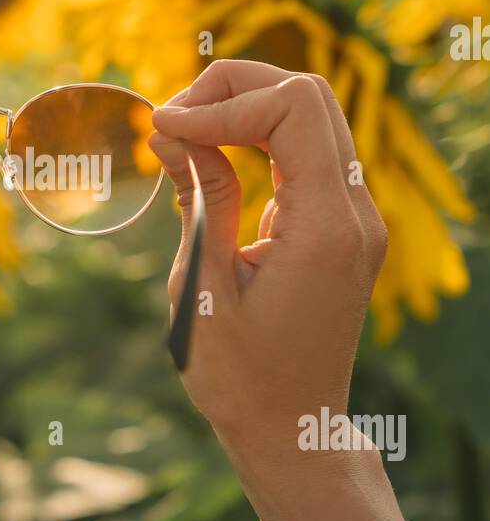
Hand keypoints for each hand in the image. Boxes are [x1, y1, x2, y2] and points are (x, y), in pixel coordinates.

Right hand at [150, 60, 387, 483]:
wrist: (293, 432)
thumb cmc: (242, 378)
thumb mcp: (204, 287)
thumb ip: (198, 199)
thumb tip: (171, 129)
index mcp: (327, 228)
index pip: (293, 108)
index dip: (223, 103)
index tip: (164, 130)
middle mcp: (356, 213)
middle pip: (308, 95)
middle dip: (234, 88)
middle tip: (168, 120)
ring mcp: (355, 217)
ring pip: (310, 115)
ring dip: (244, 108)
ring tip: (181, 134)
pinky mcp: (339, 225)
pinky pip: (305, 151)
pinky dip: (257, 136)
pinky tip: (207, 155)